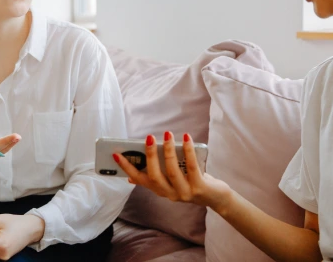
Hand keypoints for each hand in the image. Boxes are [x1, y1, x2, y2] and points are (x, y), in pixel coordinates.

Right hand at [114, 132, 231, 213]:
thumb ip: (155, 178)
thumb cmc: (191, 183)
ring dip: (168, 151)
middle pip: (154, 176)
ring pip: (172, 171)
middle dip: (149, 156)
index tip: (117, 154)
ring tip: (167, 134)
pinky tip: (186, 138)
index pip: (139, 179)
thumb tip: (131, 176)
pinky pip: (192, 167)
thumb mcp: (170, 182)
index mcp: (160, 190)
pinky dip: (188, 151)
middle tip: (148, 138)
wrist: (216, 198)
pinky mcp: (199, 188)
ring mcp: (184, 192)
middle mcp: (170, 194)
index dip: (127, 168)